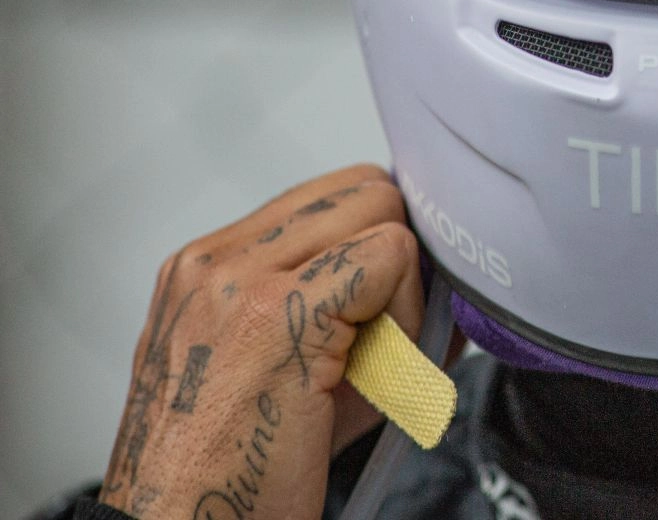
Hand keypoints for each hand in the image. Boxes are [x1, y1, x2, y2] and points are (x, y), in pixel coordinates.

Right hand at [99, 165, 423, 519]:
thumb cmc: (240, 471)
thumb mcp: (293, 370)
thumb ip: (354, 310)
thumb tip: (445, 283)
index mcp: (211, 265)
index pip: (333, 198)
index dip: (379, 248)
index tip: (382, 313)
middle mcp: (216, 260)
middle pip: (365, 188)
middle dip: (397, 256)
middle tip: (386, 336)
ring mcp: (240, 279)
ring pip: (382, 211)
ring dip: (402, 285)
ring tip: (374, 359)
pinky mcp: (276, 313)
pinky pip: (392, 257)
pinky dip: (408, 311)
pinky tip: (379, 370)